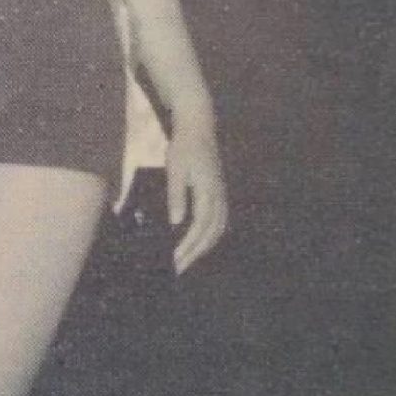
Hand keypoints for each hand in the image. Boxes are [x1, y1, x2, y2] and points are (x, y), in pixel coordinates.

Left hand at [166, 117, 227, 274]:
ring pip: (217, 230)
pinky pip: (219, 222)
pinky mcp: (219, 193)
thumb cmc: (184, 147)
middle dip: (194, 253)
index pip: (199, 228)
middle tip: (177, 268)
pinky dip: (209, 237)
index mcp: (208, 192)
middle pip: (210, 234)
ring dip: (203, 248)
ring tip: (187, 260)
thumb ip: (176, 196)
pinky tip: (198, 243)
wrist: (199, 127)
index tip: (174, 260)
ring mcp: (221, 195)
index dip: (187, 246)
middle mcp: (219, 197)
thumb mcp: (175, 170)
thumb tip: (176, 223)